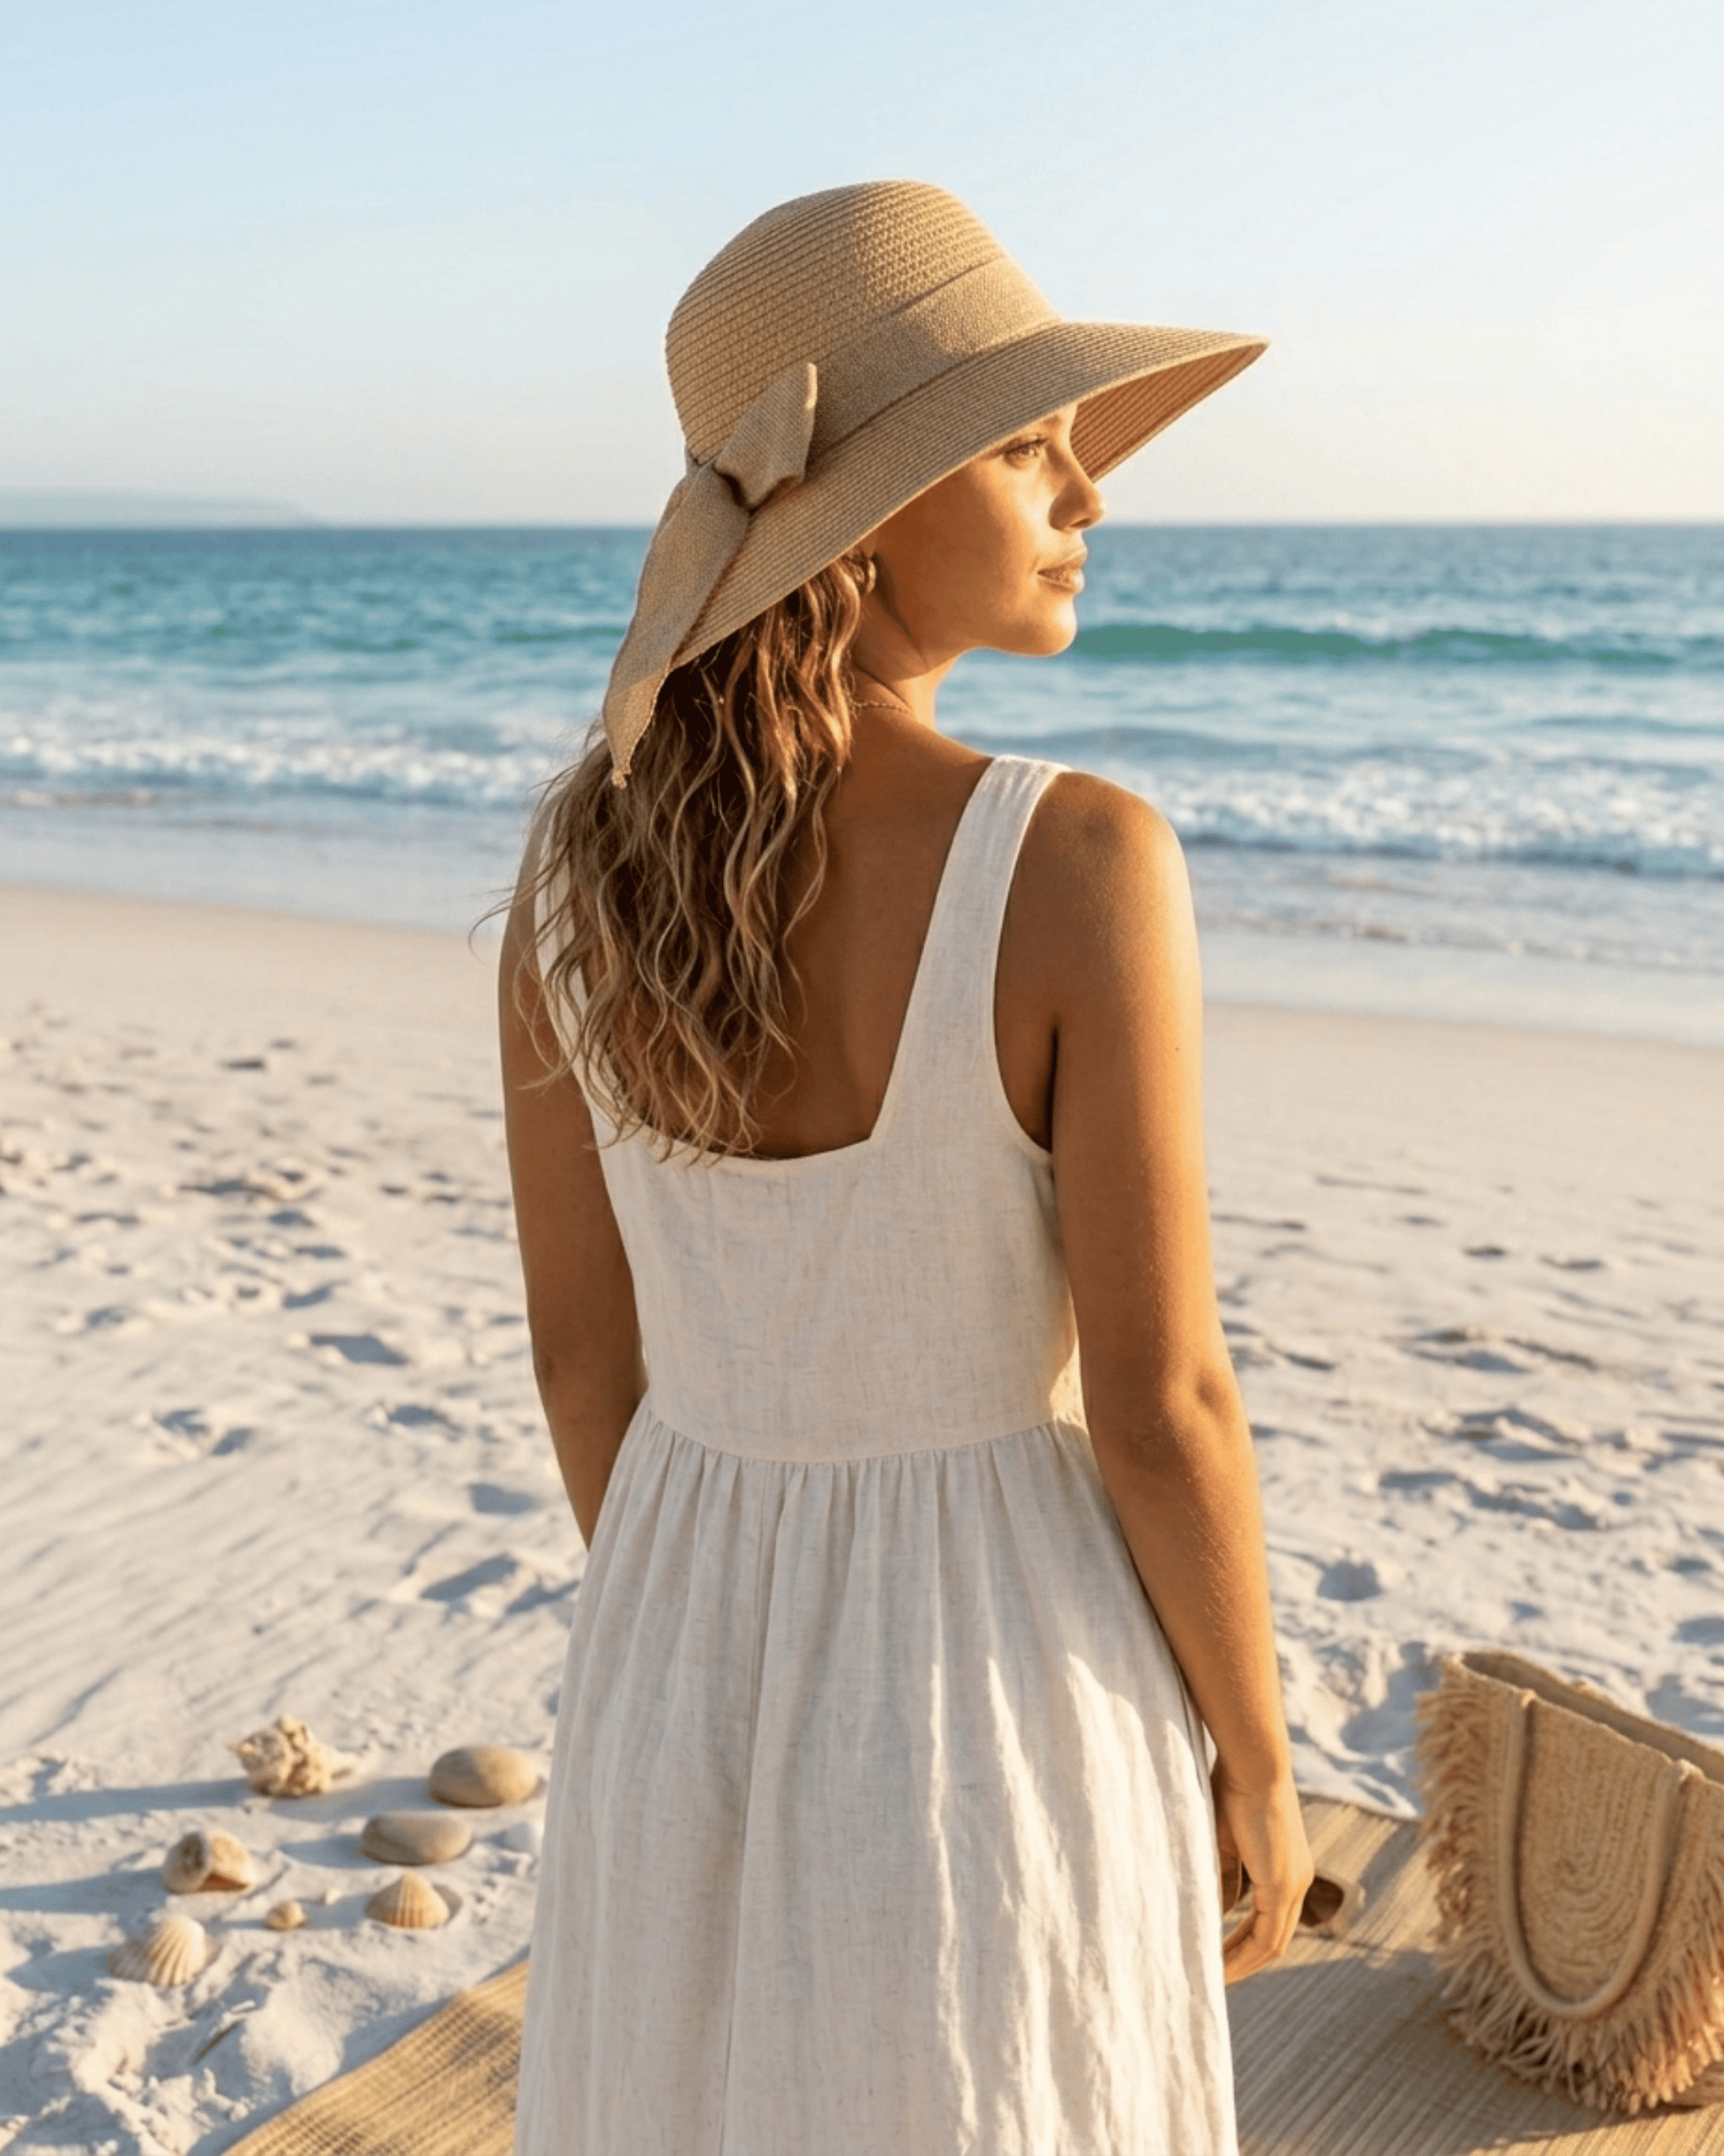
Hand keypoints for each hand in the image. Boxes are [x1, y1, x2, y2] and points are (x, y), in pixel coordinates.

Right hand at [1213, 1762, 1312, 1985]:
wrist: (1253, 1763)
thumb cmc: (1234, 1788)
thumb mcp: (1227, 1839)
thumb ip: (1227, 1876)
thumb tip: (1221, 1909)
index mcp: (1287, 1868)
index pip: (1269, 1919)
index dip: (1244, 1942)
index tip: (1220, 1956)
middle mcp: (1298, 1881)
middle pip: (1273, 1939)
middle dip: (1244, 1961)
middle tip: (1217, 1979)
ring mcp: (1295, 1884)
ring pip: (1272, 1943)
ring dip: (1243, 1964)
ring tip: (1215, 1980)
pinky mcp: (1283, 1884)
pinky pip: (1267, 1936)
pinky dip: (1244, 1955)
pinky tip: (1221, 1965)